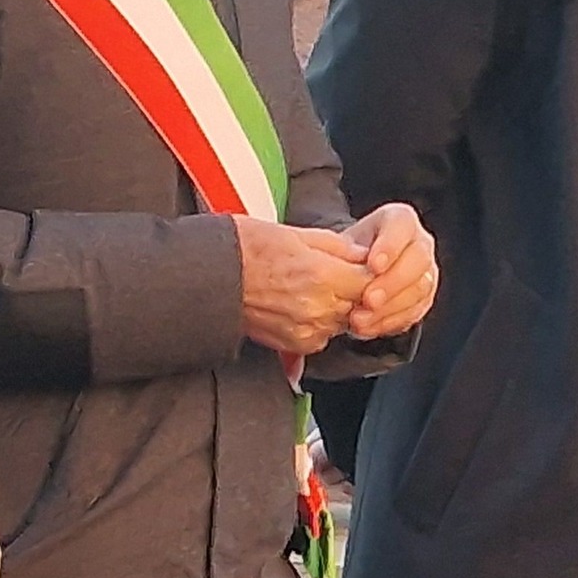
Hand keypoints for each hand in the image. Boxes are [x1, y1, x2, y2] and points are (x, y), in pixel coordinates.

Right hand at [237, 216, 372, 355]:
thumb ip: (335, 246)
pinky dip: (318, 322)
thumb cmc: (241, 249)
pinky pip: (323, 335)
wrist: (207, 278)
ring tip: (308, 289)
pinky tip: (297, 305)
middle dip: (351, 289)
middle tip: (329, 275)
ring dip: (335, 307)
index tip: (356, 265)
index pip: (370, 280)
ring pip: (343, 320)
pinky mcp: (295, 343)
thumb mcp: (293, 233)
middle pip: (360, 303)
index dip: (365, 271)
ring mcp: (307, 328)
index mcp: (321, 274)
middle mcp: (318, 306)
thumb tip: (361, 253)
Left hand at [343, 203, 437, 340]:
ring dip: (389, 308)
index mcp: (400, 220)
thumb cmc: (344, 252)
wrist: (350, 271)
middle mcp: (418, 243)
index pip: (402, 225)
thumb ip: (338, 247)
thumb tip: (332, 263)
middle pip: (417, 260)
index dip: (390, 245)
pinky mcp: (423, 298)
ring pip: (419, 289)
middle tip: (368, 299)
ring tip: (360, 320)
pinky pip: (414, 311)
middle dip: (391, 283)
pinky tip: (368, 327)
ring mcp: (425, 271)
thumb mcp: (337, 241)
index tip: (372, 265)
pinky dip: (389, 322)